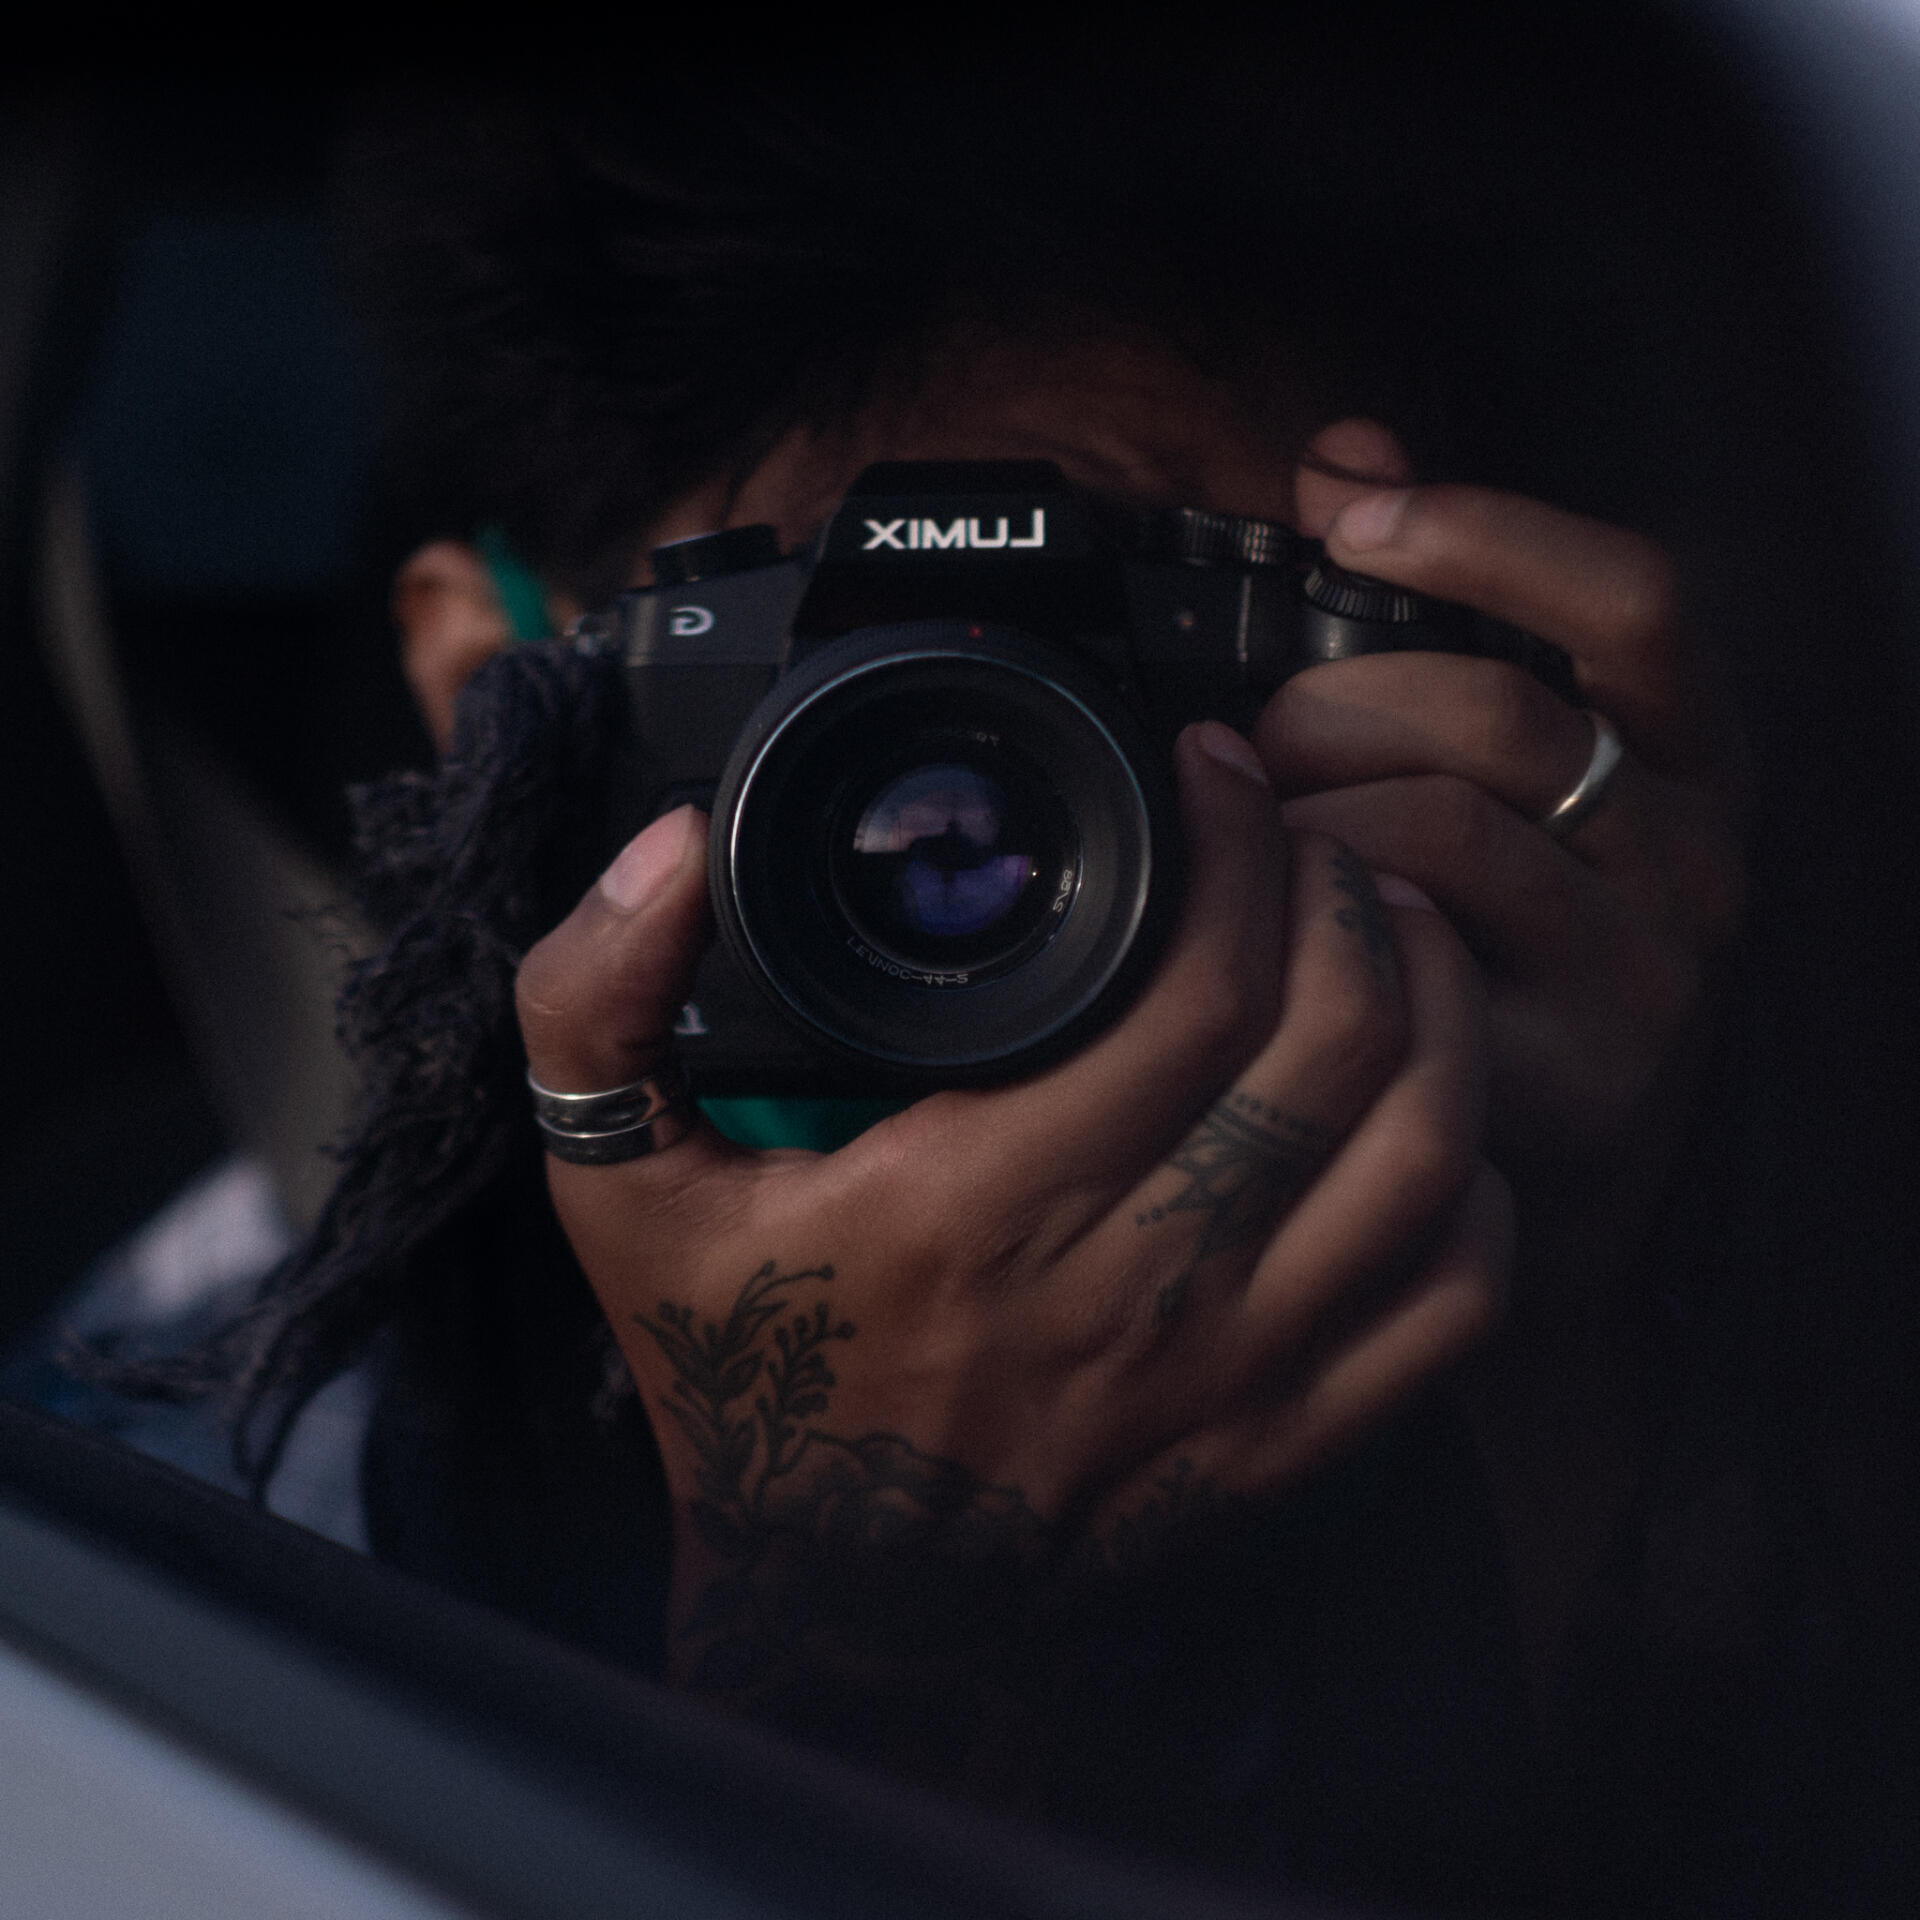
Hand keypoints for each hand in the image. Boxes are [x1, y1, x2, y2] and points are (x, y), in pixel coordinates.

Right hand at [514, 725, 1509, 1713]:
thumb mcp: (616, 1192)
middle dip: (1346, 890)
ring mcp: (1231, 1373)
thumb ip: (598, 1006)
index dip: (1232, 843)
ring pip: (1423, 1151)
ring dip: (1437, 1008)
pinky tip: (1426, 1113)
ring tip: (1390, 928)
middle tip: (1305, 829)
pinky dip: (1472, 1184)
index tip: (1211, 772)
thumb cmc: (747, 1390)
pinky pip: (1454, 1297)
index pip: (1190, 985)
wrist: (838, 1620)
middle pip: (1334, 1042)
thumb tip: (666, 851)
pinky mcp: (1289, 1440)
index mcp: (981, 1204)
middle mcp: (1132, 1285)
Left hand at [1268, 422, 1747, 1185]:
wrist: (1553, 1152)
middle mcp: (1694, 855)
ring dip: (1309, 812)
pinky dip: (1318, 913)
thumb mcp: (1515, 760)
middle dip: (1333, 707)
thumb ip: (1446, 599)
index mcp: (1693, 751)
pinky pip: (1409, 953)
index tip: (1345, 513)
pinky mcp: (1568, 1076)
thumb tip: (1347, 451)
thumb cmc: (1512, 924)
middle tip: (1259, 745)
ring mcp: (1642, 973)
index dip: (1486, 533)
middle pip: (1495, 714)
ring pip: (1439, 827)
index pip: (1632, 599)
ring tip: (1263, 835)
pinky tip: (1287, 920)